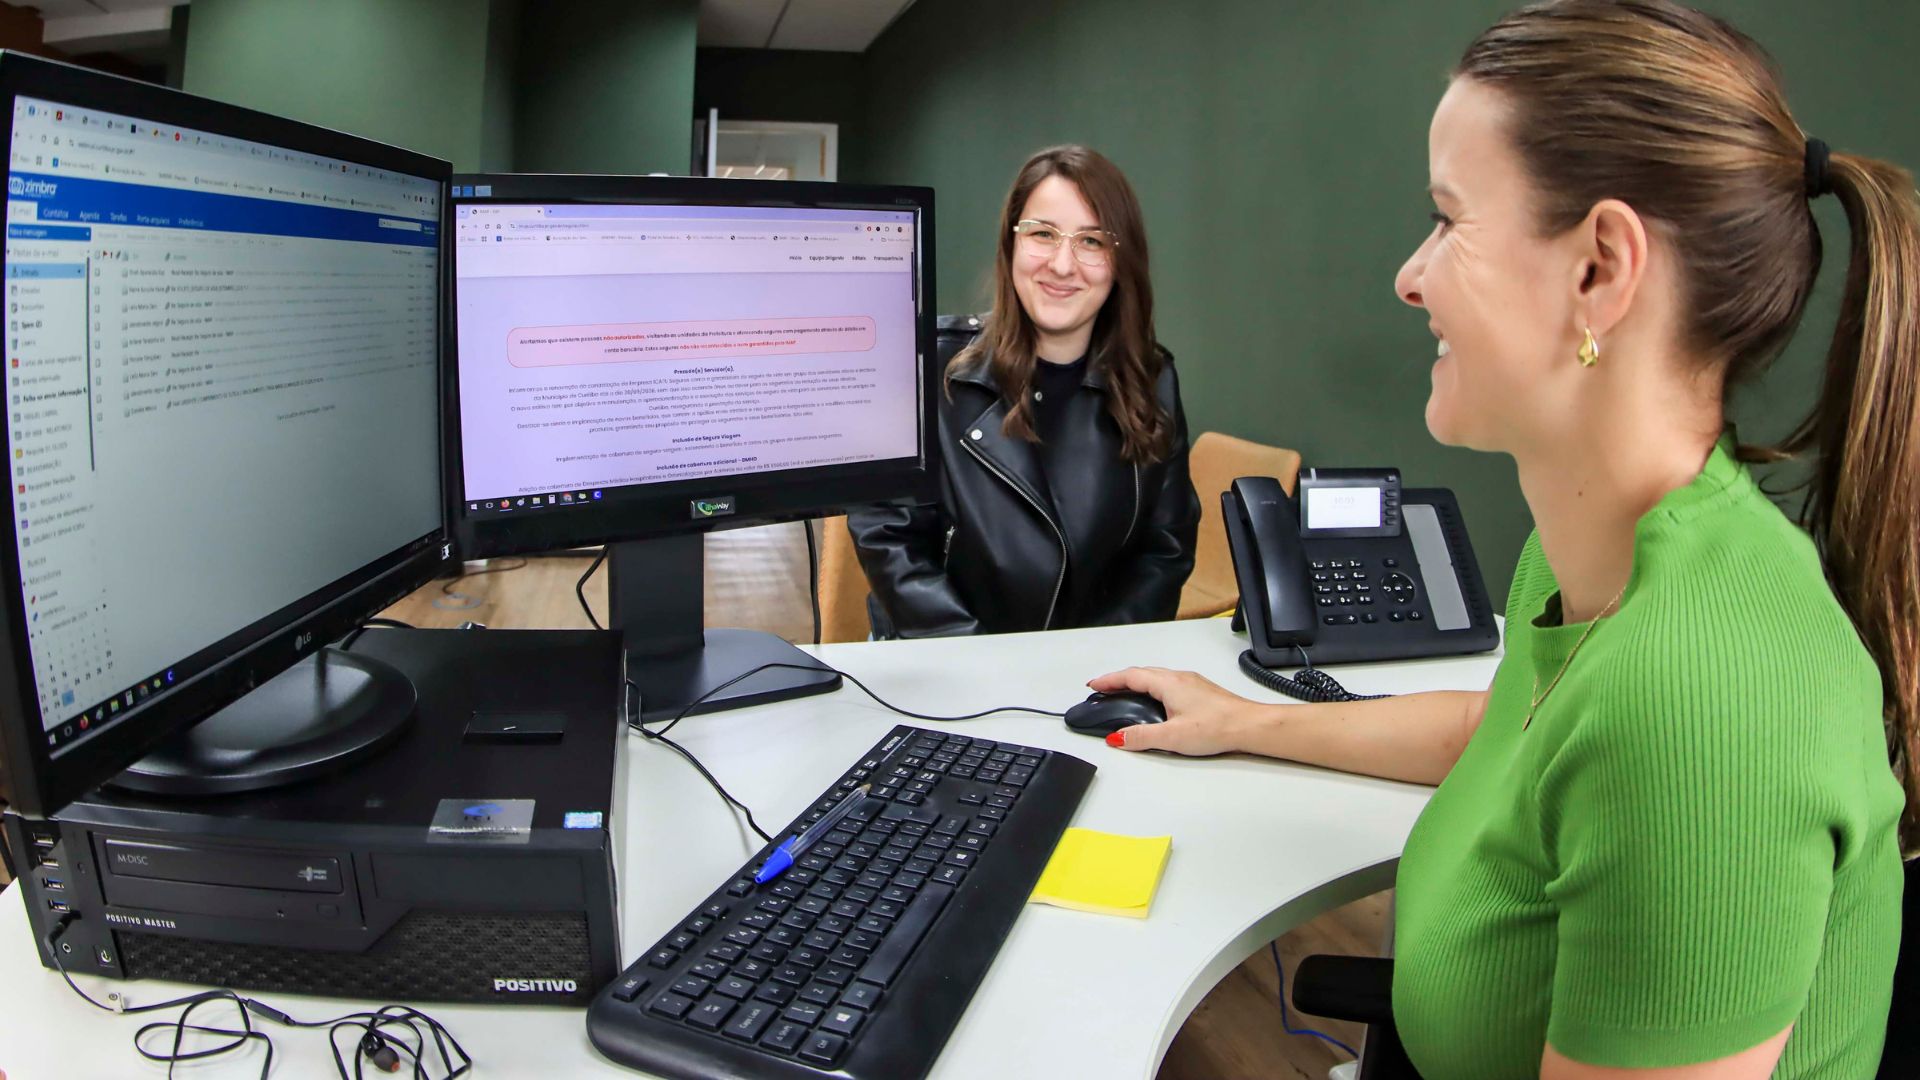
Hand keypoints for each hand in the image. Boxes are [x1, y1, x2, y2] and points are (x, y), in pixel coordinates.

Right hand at [1085, 667, 1263, 755]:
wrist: (1250, 726)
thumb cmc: (1218, 726)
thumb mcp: (1172, 737)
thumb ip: (1141, 737)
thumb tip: (1118, 737)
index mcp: (1168, 683)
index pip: (1130, 676)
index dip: (1109, 680)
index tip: (1094, 685)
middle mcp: (1179, 678)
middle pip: (1141, 673)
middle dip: (1119, 680)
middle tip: (1103, 688)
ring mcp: (1192, 683)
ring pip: (1156, 677)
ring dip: (1136, 682)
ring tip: (1124, 692)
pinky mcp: (1200, 691)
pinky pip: (1168, 682)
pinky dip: (1152, 687)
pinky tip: (1156, 700)